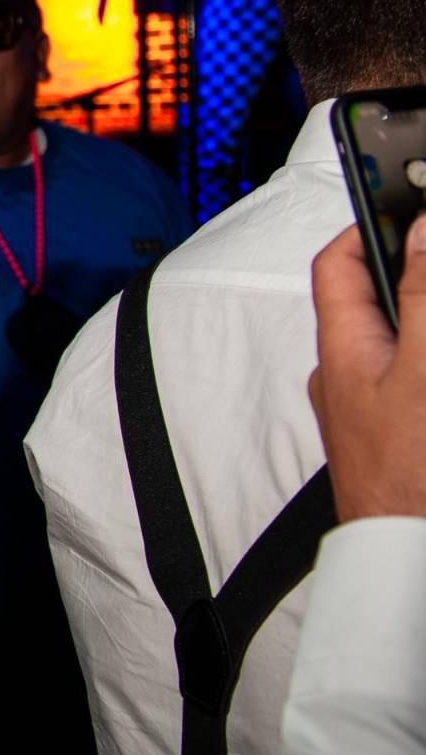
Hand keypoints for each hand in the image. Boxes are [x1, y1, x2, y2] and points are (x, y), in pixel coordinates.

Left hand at [308, 221, 425, 519]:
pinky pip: (408, 376)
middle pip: (376, 299)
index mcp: (344, 348)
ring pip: (398, 340)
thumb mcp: (424, 369)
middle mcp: (348, 373)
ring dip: (420, 317)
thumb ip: (423, 297)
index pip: (337, 265)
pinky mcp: (394, 433)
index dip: (368, 225)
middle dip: (413, 274)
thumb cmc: (411, 475)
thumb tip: (424, 229)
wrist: (408, 554)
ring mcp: (369, 406)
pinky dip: (423, 359)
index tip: (404, 200)